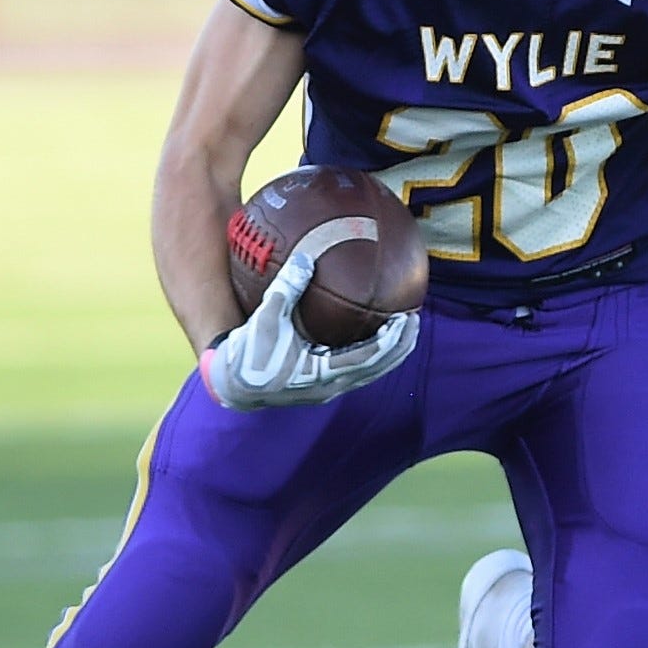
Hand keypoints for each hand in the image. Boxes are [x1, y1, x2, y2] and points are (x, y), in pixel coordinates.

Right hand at [200, 230, 417, 409]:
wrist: (233, 385)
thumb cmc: (248, 354)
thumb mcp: (265, 319)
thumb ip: (286, 289)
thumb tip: (305, 258)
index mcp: (323, 374)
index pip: (370, 357)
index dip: (393, 340)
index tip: (407, 318)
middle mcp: (331, 386)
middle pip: (378, 368)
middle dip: (401, 346)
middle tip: (414, 319)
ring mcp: (327, 389)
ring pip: (370, 373)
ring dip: (389, 353)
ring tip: (403, 329)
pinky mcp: (321, 386)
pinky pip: (356, 370)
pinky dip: (371, 354)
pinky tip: (373, 335)